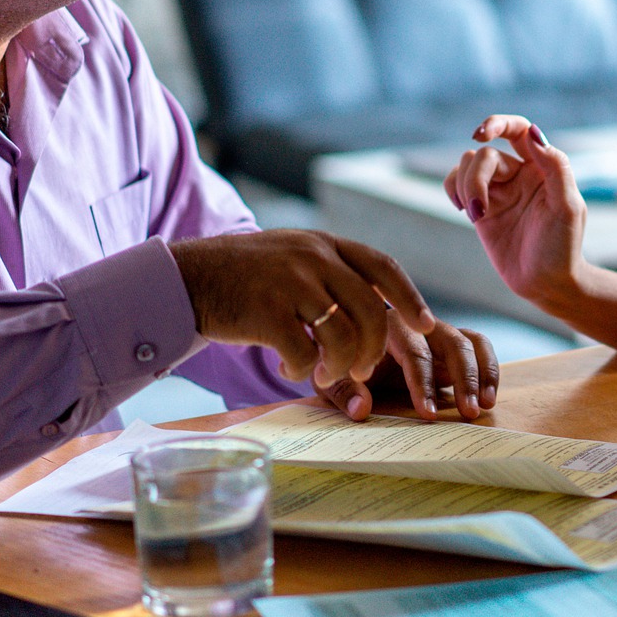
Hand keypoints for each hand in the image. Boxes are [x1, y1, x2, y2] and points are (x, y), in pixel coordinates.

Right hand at [169, 230, 434, 388]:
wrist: (189, 278)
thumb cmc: (247, 277)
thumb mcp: (293, 257)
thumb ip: (332, 274)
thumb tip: (381, 311)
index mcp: (324, 244)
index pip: (383, 267)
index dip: (410, 297)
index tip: (427, 325)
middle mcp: (313, 258)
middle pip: (370, 309)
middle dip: (375, 347)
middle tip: (364, 369)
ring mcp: (290, 283)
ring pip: (342, 335)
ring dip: (340, 365)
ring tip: (323, 372)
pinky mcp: (266, 312)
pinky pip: (303, 353)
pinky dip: (302, 369)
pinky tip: (288, 365)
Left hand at [314, 320, 500, 421]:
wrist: (345, 344)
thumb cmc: (339, 363)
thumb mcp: (329, 379)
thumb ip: (342, 393)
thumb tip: (361, 411)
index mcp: (387, 327)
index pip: (413, 353)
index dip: (423, 384)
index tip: (429, 414)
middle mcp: (416, 324)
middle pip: (449, 342)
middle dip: (462, 378)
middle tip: (469, 412)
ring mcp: (437, 331)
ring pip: (468, 342)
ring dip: (480, 374)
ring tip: (484, 407)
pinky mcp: (451, 339)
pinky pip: (479, 345)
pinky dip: (489, 368)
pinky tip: (490, 397)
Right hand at [444, 117, 586, 307]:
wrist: (547, 284)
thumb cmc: (564, 246)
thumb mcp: (567, 207)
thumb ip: (555, 167)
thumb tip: (534, 133)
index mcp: (543, 166)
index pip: (519, 130)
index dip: (498, 123)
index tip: (480, 134)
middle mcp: (519, 173)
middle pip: (485, 154)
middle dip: (476, 178)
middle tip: (478, 211)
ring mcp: (499, 190)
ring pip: (468, 166)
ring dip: (464, 187)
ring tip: (475, 215)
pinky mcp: (481, 208)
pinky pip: (457, 184)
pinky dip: (453, 190)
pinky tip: (465, 209)